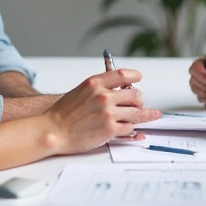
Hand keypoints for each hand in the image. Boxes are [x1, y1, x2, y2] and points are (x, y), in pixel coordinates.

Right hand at [45, 69, 161, 154]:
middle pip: (135, 94)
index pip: (123, 74)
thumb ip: (99, 88)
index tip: (138, 78)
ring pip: (137, 112)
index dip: (134, 76)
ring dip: (144, 114)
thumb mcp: (80, 91)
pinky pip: (130, 127)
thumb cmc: (63, 114)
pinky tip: (134, 129)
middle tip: (140, 103)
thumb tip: (116, 89)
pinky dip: (133, 128)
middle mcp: (104, 95)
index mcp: (95, 83)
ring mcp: (108, 112)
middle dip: (139, 100)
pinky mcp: (110, 129)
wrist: (53, 131)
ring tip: (152, 115)